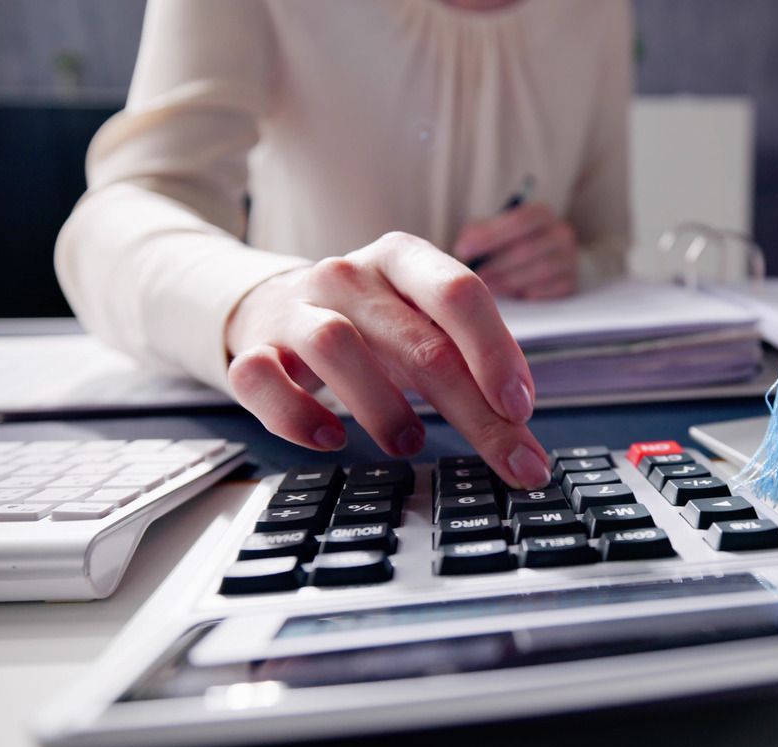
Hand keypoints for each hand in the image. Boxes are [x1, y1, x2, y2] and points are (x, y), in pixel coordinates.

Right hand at [224, 232, 551, 488]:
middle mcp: (348, 275)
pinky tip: (331, 439)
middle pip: (418, 341)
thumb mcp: (425, 328)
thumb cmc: (371, 325)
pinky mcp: (254, 350)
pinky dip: (296, 415)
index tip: (521, 409)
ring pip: (336, 347)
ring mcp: (297, 310)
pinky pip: (261, 379)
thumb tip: (523, 437)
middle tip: (507, 456)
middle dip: (472, 409)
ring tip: (410, 443)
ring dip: (383, 407)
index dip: (496, 353)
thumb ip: (475, 368)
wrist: (275, 308)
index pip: (460, 294)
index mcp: (403, 259)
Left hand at [453, 202, 578, 299]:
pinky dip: (527, 293)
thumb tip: (463, 248)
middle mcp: (561, 234)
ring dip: (508, 281)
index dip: (489, 236)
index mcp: (542, 214)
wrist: (546, 260)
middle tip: (473, 276)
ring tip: (487, 288)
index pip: (519, 221)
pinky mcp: (571, 284)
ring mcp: (570, 260)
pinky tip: (511, 295)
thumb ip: (477, 233)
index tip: (462, 250)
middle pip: (526, 249)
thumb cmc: (511, 244)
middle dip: (495, 265)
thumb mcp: (494, 231)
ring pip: (539, 271)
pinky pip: (550, 291)